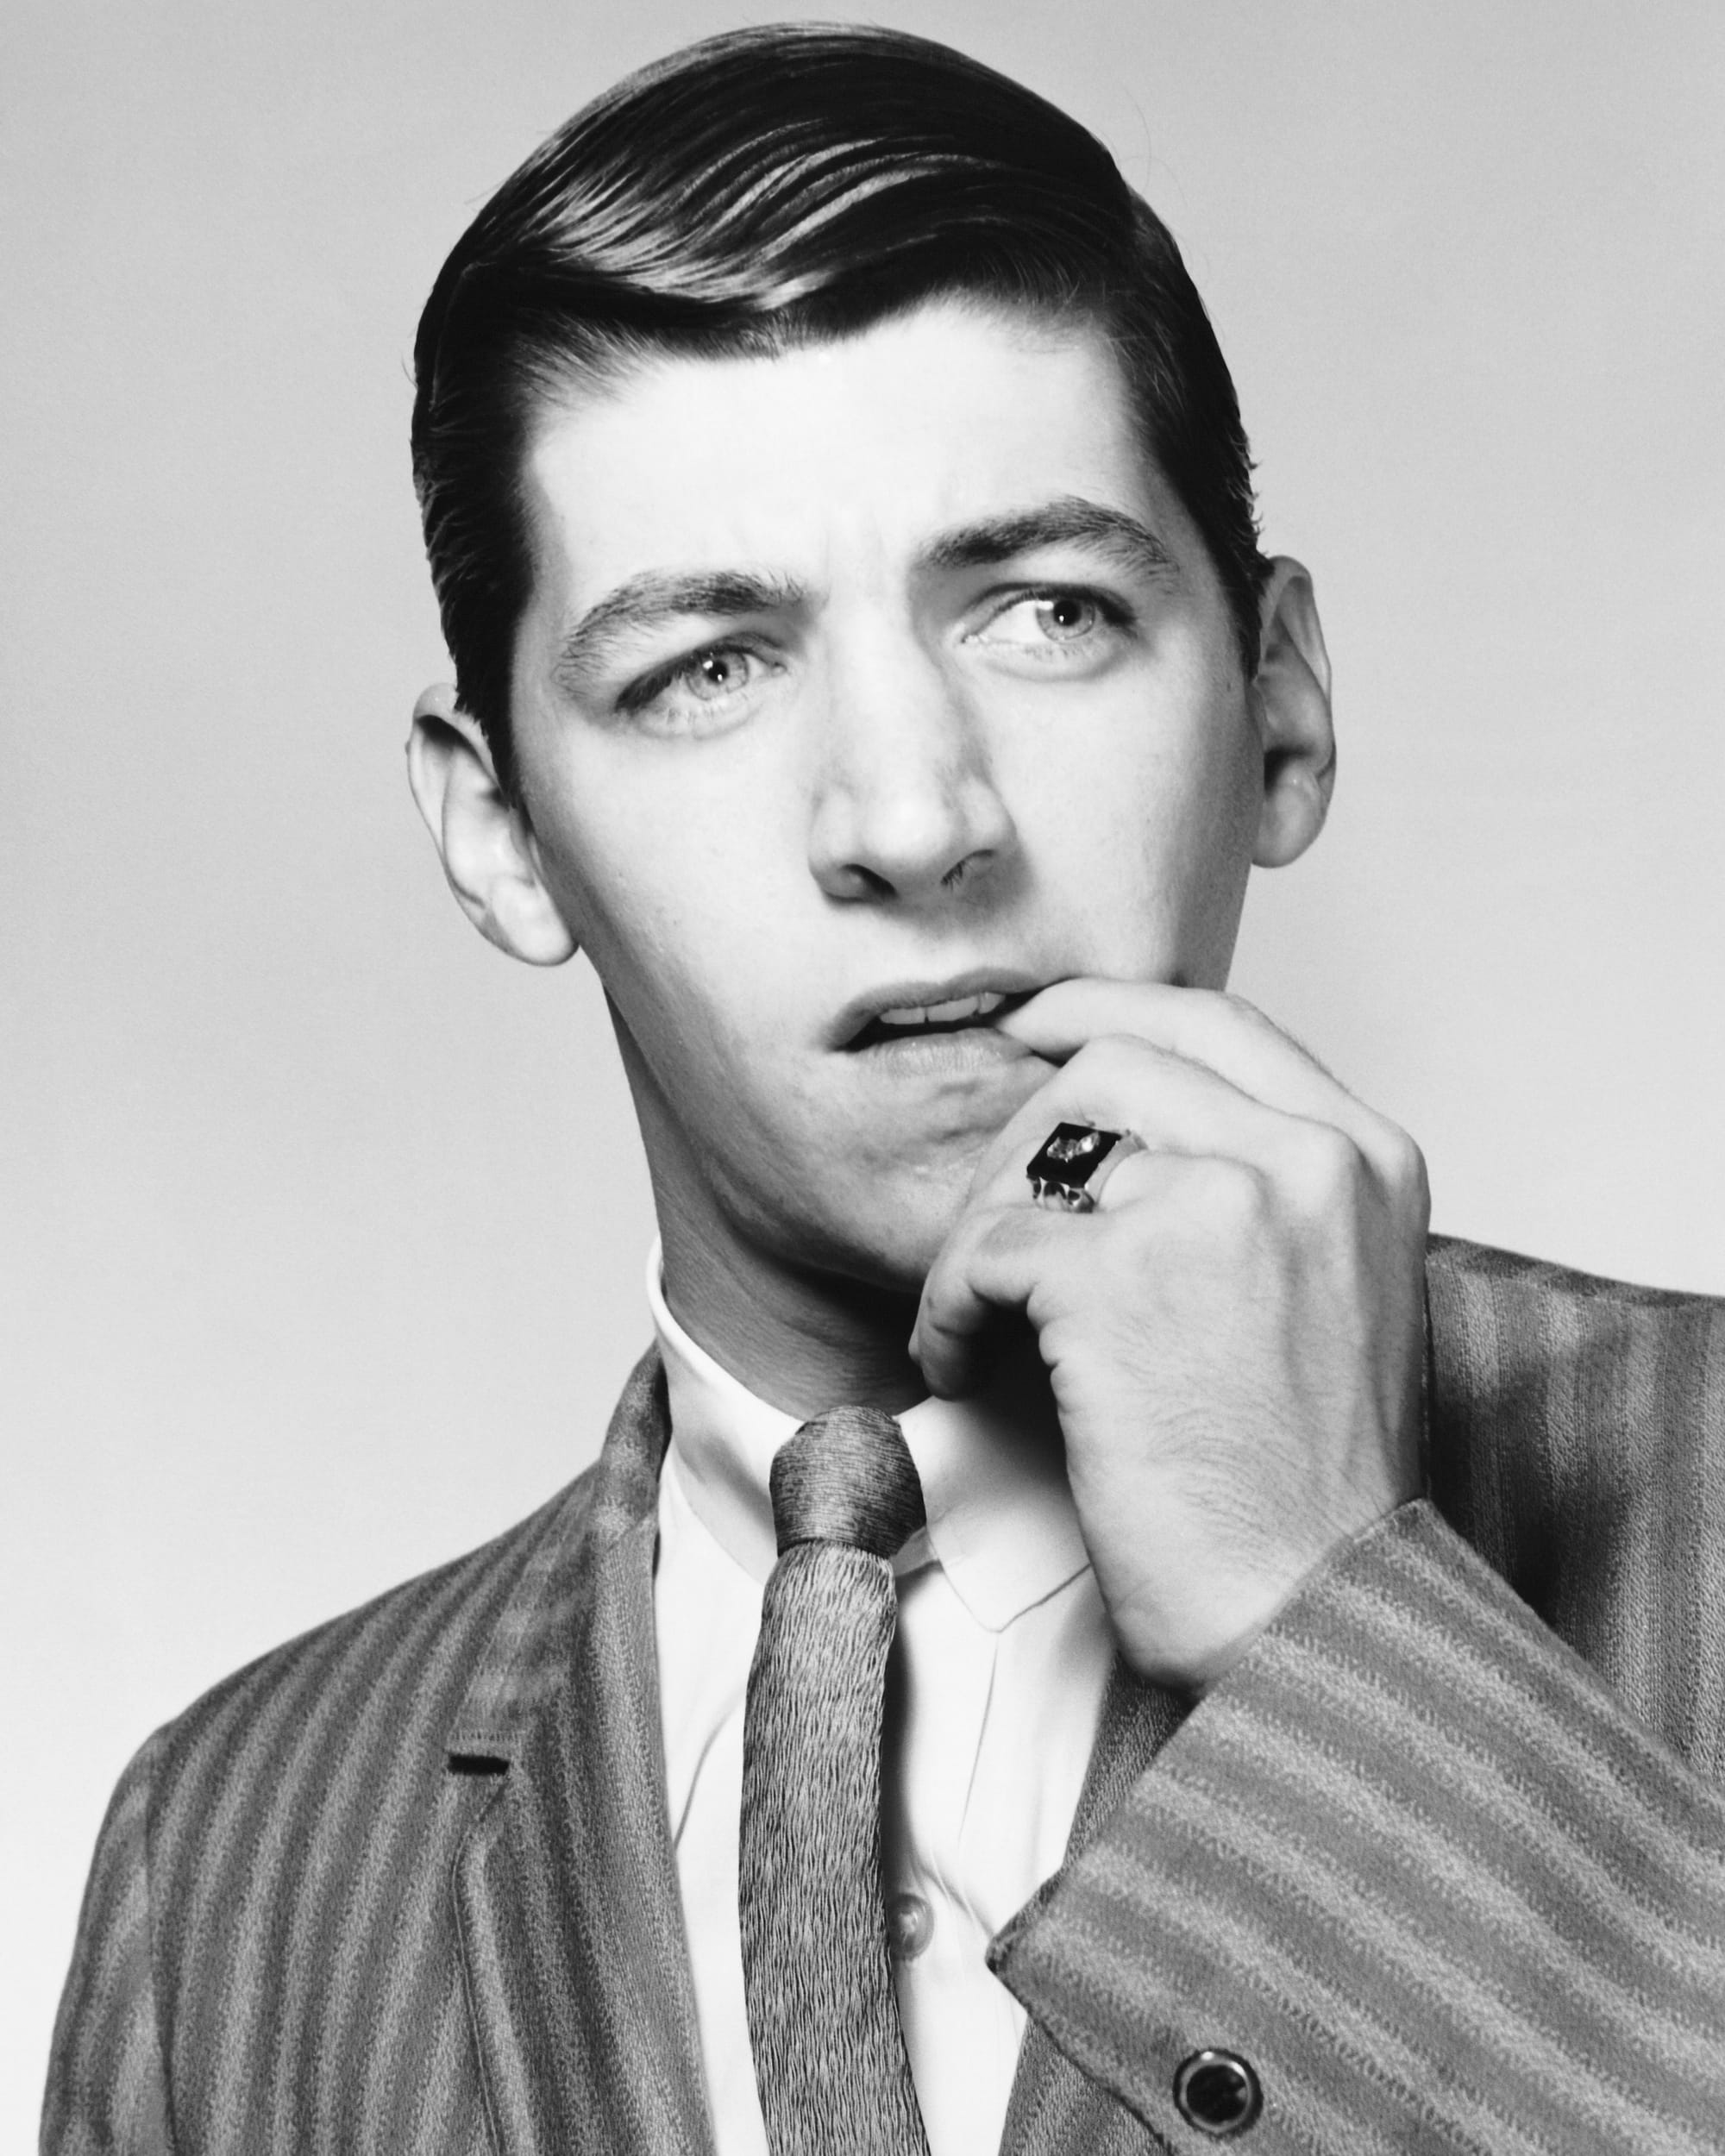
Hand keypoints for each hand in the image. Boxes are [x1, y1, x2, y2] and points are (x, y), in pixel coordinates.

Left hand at [910, 981, 1428, 1691]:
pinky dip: (948, 1305)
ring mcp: (1217, 1205)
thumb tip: (1130, 1138)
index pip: (1215, 1019)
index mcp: (1366, 1157)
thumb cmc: (1311, 1488)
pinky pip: (985, 1249)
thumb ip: (1267, 1194)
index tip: (1033, 1025)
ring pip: (1036, 1149)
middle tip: (992, 1232)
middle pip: (1109, 1062)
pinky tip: (960, 1362)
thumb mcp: (1338, 1295)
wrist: (1320, 1611)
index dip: (1105, 1005)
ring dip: (977, 1231)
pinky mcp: (1122, 1278)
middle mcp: (1305, 1158)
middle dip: (1022, 1141)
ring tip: (973, 1314)